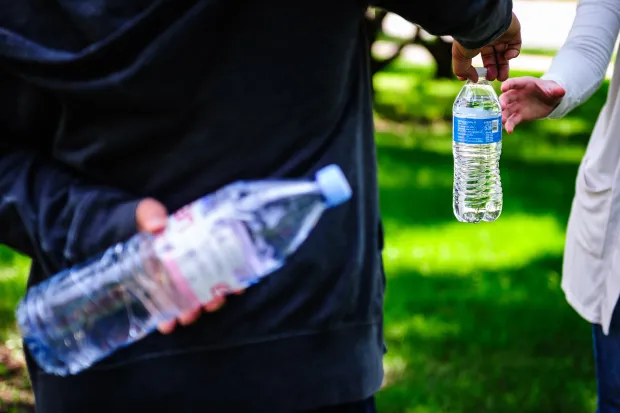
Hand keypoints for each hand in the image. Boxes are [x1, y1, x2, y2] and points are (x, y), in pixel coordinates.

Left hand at [135, 198, 227, 334]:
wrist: (112, 229)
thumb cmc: (137, 220)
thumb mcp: (144, 211)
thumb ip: (150, 212)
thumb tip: (157, 225)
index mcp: (192, 244)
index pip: (219, 261)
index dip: (230, 277)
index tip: (236, 288)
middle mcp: (187, 263)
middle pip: (206, 284)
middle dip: (211, 298)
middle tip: (210, 305)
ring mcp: (171, 279)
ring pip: (188, 298)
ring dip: (191, 309)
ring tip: (186, 317)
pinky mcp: (153, 292)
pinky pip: (165, 308)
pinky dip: (167, 317)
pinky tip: (167, 325)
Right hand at [453, 12, 521, 81]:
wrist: (481, 24)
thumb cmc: (468, 40)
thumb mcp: (460, 58)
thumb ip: (463, 71)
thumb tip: (473, 79)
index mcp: (478, 43)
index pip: (484, 58)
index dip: (484, 69)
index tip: (482, 78)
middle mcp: (490, 39)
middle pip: (495, 58)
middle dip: (495, 70)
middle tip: (494, 79)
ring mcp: (502, 36)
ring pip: (505, 55)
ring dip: (504, 67)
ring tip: (502, 77)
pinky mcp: (513, 33)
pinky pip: (515, 46)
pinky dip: (513, 53)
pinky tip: (507, 56)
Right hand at [500, 77, 565, 132]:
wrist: (551, 101)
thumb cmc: (550, 90)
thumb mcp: (555, 88)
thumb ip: (556, 89)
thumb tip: (560, 91)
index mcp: (524, 84)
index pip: (514, 82)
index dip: (508, 84)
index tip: (503, 88)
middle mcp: (517, 94)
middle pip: (506, 97)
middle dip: (503, 101)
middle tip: (502, 107)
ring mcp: (516, 105)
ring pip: (506, 110)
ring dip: (503, 115)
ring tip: (502, 121)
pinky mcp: (519, 115)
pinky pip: (512, 120)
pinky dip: (509, 126)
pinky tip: (510, 131)